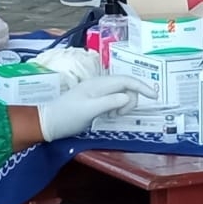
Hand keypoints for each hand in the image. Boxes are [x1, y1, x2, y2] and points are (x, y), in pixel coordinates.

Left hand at [37, 76, 155, 141]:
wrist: (47, 122)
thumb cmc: (67, 117)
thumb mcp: (90, 110)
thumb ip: (110, 102)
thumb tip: (128, 96)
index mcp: (99, 84)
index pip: (127, 80)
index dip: (143, 87)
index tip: (154, 97)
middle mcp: (100, 84)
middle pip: (127, 86)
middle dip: (130, 100)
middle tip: (119, 115)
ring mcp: (97, 91)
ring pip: (122, 93)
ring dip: (123, 105)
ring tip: (112, 116)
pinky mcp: (95, 99)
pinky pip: (114, 99)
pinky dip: (117, 107)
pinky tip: (109, 116)